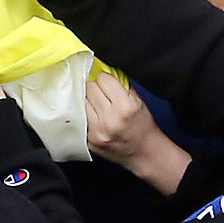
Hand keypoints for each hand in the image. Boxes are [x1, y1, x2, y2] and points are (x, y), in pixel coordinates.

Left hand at [85, 72, 190, 193]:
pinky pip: (78, 117)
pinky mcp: (88, 140)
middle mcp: (110, 119)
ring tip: (98, 107)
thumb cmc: (143, 126)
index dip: (106, 80)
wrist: (145, 153)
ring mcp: (97, 131)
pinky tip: (94, 117)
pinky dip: (84, 115)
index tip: (109, 85)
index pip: (103, 79)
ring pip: (81, 101)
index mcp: (125, 107)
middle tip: (104, 97)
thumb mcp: (138, 101)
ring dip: (88, 101)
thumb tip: (100, 69)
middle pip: (90, 88)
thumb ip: (120, 84)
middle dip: (97, 90)